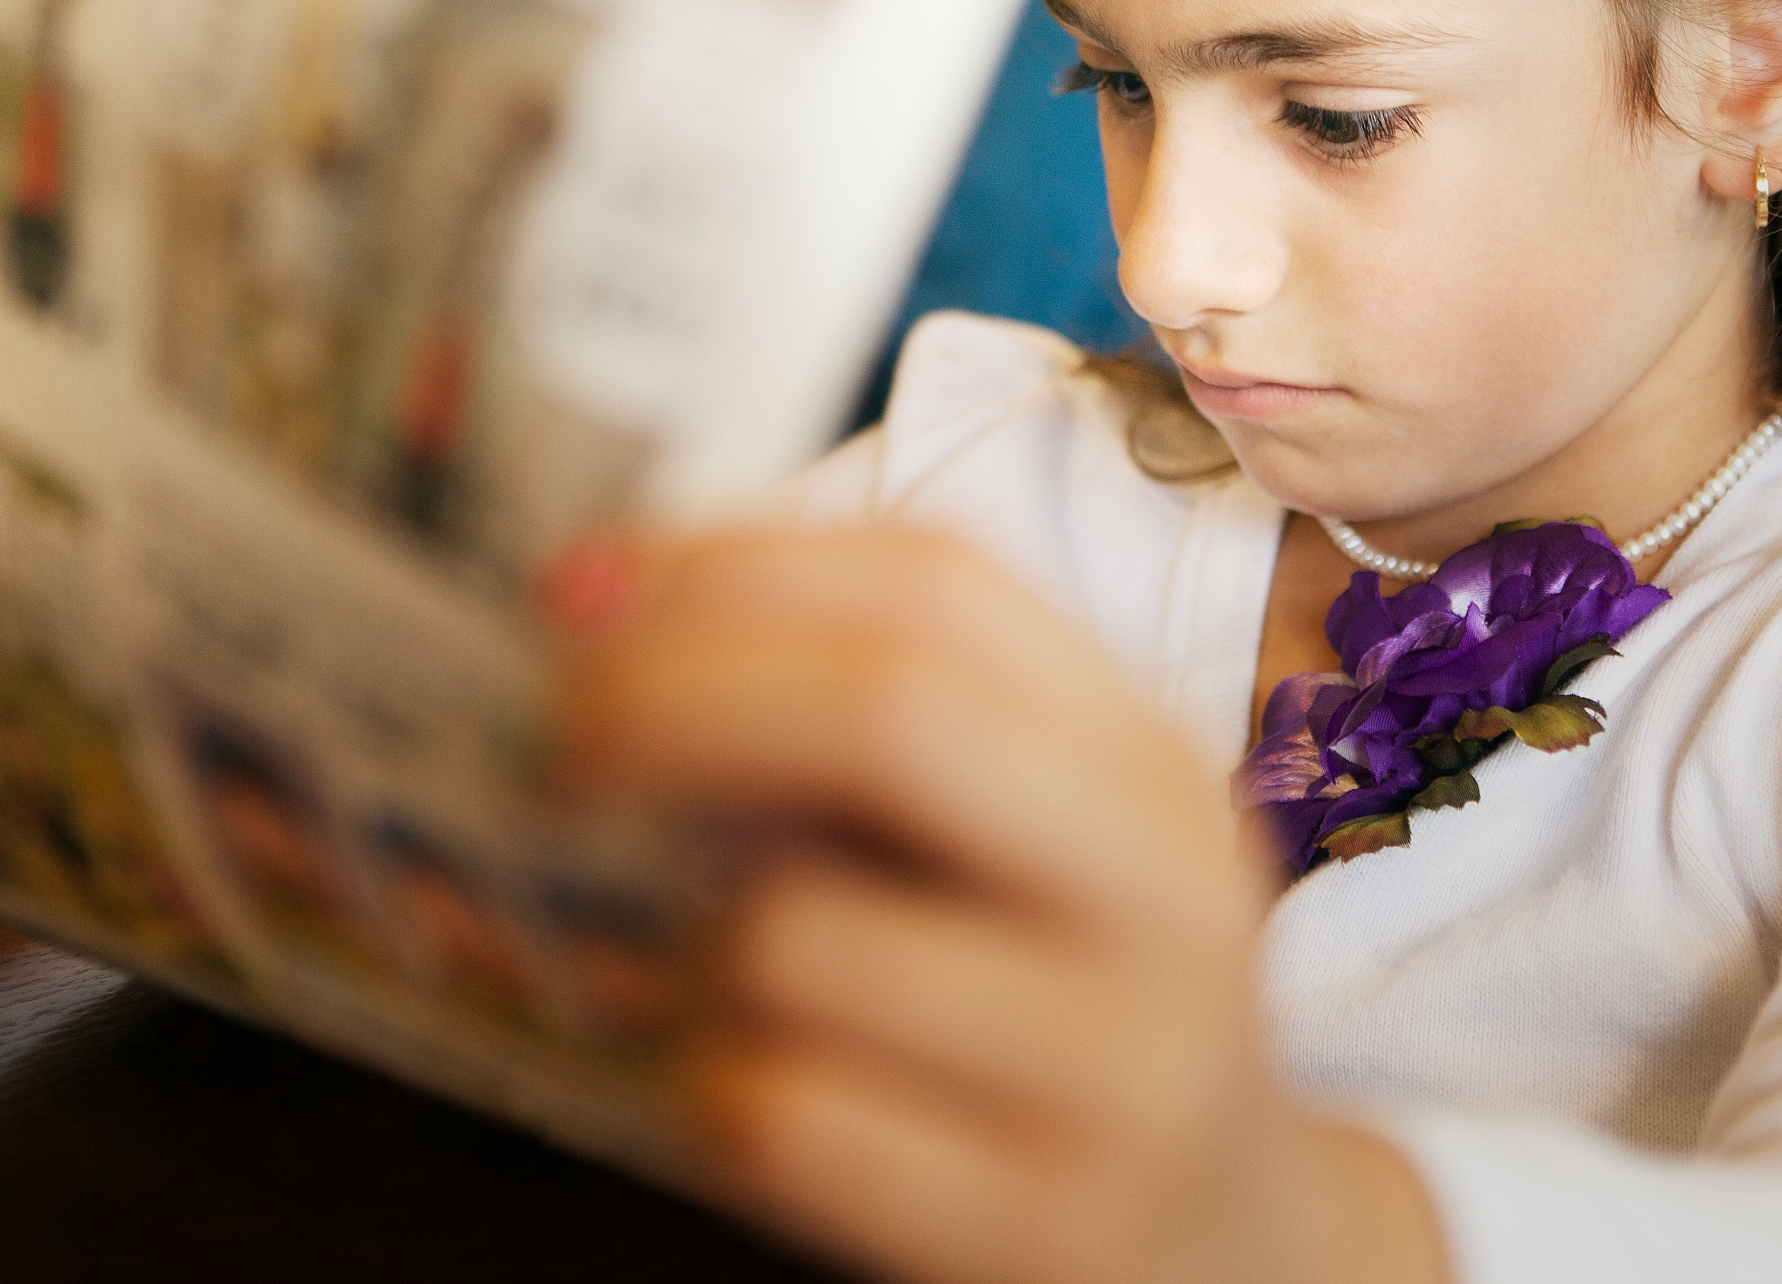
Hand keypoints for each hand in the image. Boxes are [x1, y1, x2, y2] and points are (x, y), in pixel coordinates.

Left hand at [553, 526, 1445, 1283]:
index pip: (938, 588)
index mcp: (1145, 762)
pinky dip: (712, 1096)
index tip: (579, 594)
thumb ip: (861, 730)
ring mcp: (1121, 1069)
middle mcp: (1165, 893)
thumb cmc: (1053, 1024)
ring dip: (691, 952)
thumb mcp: (1020, 847)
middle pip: (889, 712)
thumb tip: (596, 606)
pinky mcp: (1048, 1224)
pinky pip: (785, 1116)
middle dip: (673, 701)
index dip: (732, 566)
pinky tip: (755, 1102)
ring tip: (722, 988)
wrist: (1225, 1259)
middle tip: (555, 746)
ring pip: (802, 935)